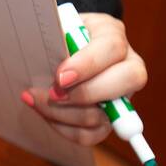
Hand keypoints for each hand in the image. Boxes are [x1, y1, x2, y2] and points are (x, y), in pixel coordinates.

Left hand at [21, 13, 147, 146]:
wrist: (57, 54)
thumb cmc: (56, 38)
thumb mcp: (55, 30)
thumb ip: (55, 39)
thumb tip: (46, 58)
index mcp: (112, 34)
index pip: (112, 47)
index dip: (87, 65)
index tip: (60, 77)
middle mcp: (127, 65)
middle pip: (128, 80)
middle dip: (84, 93)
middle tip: (52, 94)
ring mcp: (122, 97)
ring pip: (103, 114)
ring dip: (63, 113)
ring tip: (37, 101)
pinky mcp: (110, 121)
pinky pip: (90, 135)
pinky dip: (63, 128)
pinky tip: (45, 114)